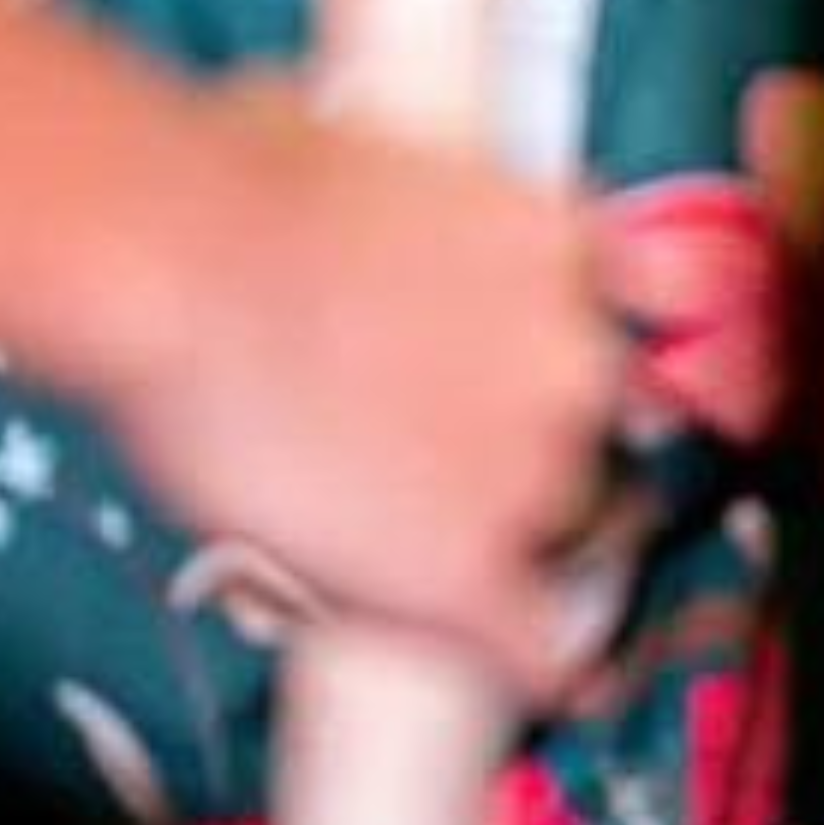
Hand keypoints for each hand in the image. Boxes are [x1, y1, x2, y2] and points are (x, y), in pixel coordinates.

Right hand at [80, 96, 622, 701]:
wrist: (183, 264)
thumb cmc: (235, 179)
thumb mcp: (368, 140)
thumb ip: (417, 195)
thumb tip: (367, 181)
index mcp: (567, 246)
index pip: (639, 309)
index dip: (589, 349)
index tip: (571, 376)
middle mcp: (581, 361)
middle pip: (605, 428)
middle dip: (548, 444)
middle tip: (453, 458)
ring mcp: (536, 473)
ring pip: (571, 531)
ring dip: (522, 540)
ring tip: (429, 543)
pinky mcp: (472, 572)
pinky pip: (549, 647)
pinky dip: (562, 667)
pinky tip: (573, 683)